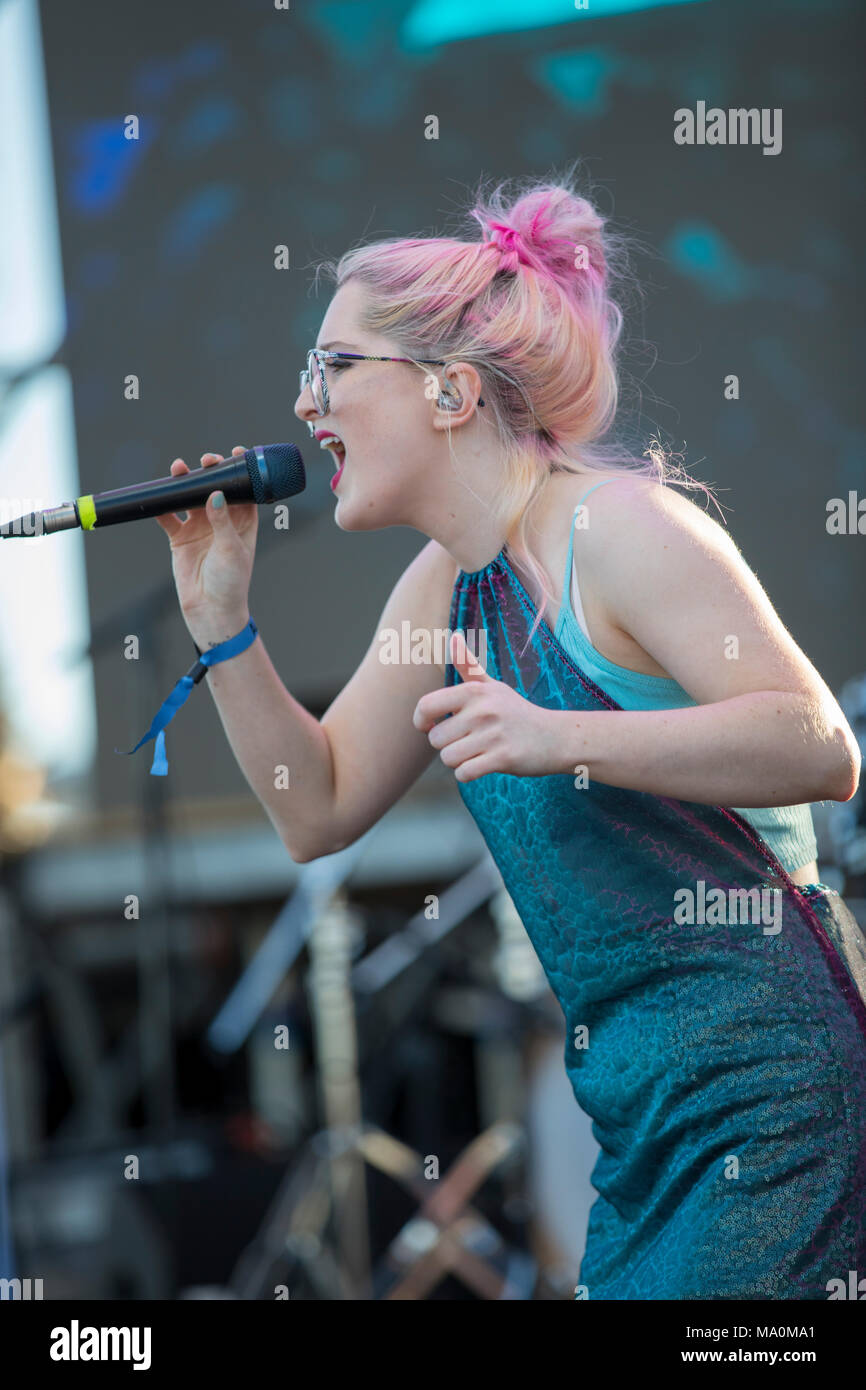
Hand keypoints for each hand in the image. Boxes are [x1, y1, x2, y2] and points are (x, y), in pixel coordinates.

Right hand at [155, 447, 257, 640]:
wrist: (210, 610)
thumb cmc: (230, 582)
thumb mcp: (231, 550)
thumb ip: (222, 521)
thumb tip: (215, 494)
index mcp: (243, 522)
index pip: (244, 490)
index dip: (240, 471)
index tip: (237, 452)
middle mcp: (221, 521)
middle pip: (215, 488)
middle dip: (210, 471)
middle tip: (206, 461)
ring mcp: (199, 528)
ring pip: (190, 497)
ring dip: (185, 482)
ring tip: (179, 468)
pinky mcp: (179, 537)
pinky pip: (168, 516)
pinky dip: (162, 505)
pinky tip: (158, 495)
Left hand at [412, 631, 558, 780]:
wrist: (555, 737)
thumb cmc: (516, 712)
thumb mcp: (493, 686)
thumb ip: (468, 665)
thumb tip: (453, 637)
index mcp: (475, 691)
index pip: (426, 705)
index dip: (421, 720)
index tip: (431, 725)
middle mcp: (482, 710)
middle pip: (435, 739)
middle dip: (446, 745)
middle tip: (468, 740)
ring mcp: (493, 734)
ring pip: (448, 758)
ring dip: (458, 761)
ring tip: (477, 751)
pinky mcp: (503, 758)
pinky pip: (464, 773)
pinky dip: (468, 773)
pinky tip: (483, 764)